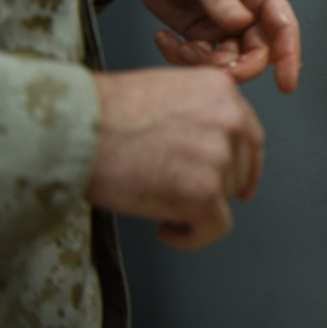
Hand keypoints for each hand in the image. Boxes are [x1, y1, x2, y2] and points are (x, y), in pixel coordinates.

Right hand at [87, 67, 263, 249]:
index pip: (250, 136)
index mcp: (221, 90)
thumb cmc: (105, 112)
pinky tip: (165, 229)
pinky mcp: (205, 192)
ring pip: (225, 198)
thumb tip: (207, 145)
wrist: (77, 128)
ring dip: (196, 207)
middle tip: (174, 191)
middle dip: (211, 186)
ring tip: (158, 200)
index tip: (241, 186)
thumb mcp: (168, 92)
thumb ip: (198, 113)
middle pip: (238, 169)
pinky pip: (214, 228)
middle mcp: (230, 119)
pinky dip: (191, 237)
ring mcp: (220, 155)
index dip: (245, 165)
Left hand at [131, 0, 300, 91]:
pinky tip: (166, 40)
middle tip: (216, 70)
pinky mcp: (201, 34)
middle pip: (258, 52)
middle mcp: (245, 9)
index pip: (282, 24)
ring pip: (229, 60)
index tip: (286, 81)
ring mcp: (223, 24)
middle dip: (237, 66)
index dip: (289, 55)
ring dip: (205, 64)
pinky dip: (182, 58)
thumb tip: (240, 22)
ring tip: (181, 48)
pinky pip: (202, 59)